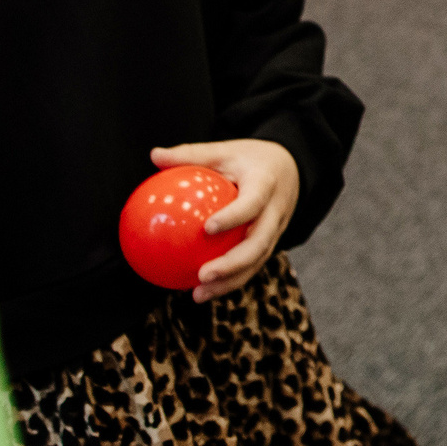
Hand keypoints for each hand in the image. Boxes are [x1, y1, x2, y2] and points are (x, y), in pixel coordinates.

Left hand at [151, 138, 300, 301]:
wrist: (291, 168)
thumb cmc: (249, 159)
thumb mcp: (224, 150)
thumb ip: (191, 154)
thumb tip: (154, 155)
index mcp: (266, 185)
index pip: (253, 204)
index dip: (234, 217)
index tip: (208, 228)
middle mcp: (276, 211)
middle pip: (260, 243)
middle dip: (233, 264)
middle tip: (203, 275)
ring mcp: (277, 230)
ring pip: (257, 261)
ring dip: (230, 281)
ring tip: (199, 294)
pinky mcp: (271, 243)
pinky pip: (252, 265)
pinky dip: (230, 280)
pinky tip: (202, 290)